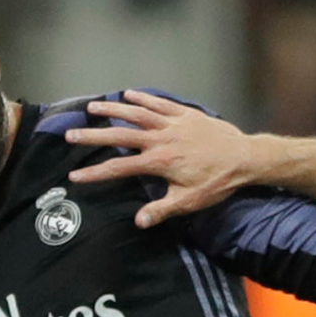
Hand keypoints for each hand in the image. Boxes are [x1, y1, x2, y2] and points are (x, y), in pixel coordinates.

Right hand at [64, 90, 257, 226]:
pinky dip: (143, 98)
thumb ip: (162, 210)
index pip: (120, 168)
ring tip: (92, 107)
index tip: (75, 177)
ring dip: (113, 110)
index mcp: (159, 162)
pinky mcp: (185, 114)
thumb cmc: (217, 182)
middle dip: (93, 136)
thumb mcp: (189, 201)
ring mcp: (172, 124)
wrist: (244, 158)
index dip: (95, 173)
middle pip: (120, 135)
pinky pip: (160, 103)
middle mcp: (161, 139)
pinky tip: (129, 95)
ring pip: (137, 113)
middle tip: (70, 134)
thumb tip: (139, 221)